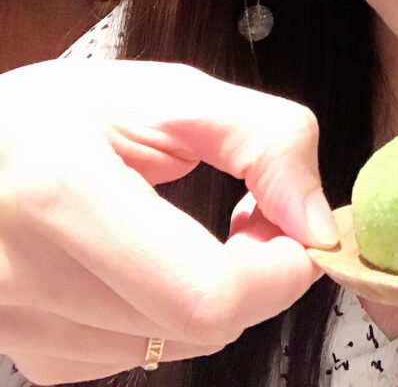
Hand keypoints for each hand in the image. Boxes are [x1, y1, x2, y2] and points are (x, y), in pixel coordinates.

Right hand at [0, 58, 338, 383]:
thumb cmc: (54, 114)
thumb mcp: (163, 93)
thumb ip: (260, 138)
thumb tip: (317, 220)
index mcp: (63, 194)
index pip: (206, 292)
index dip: (278, 270)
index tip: (296, 228)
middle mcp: (29, 277)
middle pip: (199, 326)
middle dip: (256, 276)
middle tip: (249, 215)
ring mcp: (22, 328)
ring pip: (176, 346)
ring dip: (211, 294)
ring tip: (188, 229)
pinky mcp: (28, 356)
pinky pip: (135, 355)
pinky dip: (164, 314)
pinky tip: (143, 263)